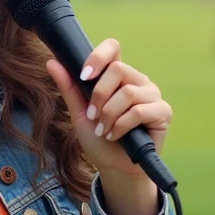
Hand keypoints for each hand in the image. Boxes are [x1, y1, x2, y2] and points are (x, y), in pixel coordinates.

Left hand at [46, 39, 170, 214]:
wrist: (113, 166)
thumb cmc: (99, 138)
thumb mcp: (80, 113)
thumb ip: (69, 87)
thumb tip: (52, 62)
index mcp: (118, 75)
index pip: (113, 48)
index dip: (98, 57)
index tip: (83, 76)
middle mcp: (137, 80)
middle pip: (118, 69)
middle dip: (99, 96)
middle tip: (93, 116)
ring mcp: (152, 95)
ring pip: (128, 93)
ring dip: (109, 115)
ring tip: (104, 130)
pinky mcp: (162, 112)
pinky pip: (138, 111)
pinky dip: (121, 125)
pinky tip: (116, 135)